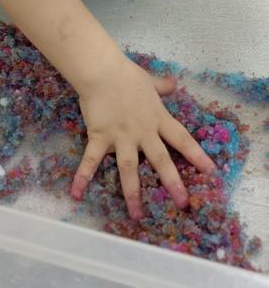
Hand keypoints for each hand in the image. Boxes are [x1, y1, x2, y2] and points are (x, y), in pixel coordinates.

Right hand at [70, 56, 214, 219]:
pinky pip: (91, 160)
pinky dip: (82, 177)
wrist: (102, 71)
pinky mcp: (100, 137)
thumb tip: (174, 83)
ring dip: (133, 193)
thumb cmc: (126, 75)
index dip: (197, 155)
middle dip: (172, 183)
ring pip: (129, 169)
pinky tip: (75, 194)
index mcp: (157, 118)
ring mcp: (121, 137)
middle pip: (161, 160)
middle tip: (183, 204)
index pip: (182, 139)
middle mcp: (142, 132)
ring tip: (137, 215)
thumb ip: (162, 86)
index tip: (211, 172)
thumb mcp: (149, 81)